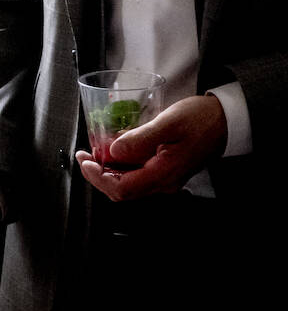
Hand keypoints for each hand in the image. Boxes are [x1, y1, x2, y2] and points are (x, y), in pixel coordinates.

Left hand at [77, 94, 228, 202]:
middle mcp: (165, 182)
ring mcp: (167, 178)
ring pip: (130, 184)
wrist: (227, 121)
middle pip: (123, 190)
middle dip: (99, 176)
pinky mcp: (168, 170)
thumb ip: (141, 138)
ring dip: (109, 172)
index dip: (97, 177)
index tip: (84, 160)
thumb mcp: (168, 123)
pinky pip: (139, 176)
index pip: (122, 189)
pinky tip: (115, 152)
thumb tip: (114, 151)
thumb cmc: (201, 119)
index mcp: (164, 174)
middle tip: (84, 156)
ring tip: (95, 153)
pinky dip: (122, 167)